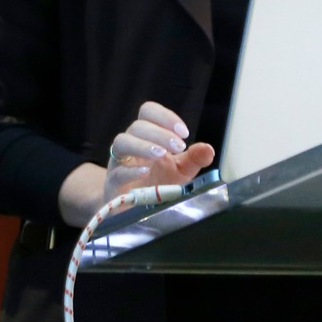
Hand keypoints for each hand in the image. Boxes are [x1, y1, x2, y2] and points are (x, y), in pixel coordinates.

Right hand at [58, 101, 215, 225]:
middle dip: (160, 133)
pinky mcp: (113, 185)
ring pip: (122, 142)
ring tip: (161, 154)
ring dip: (143, 145)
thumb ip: (194, 159)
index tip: (184, 132)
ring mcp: (118, 163)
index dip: (165, 117)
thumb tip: (208, 149)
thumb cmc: (157, 184)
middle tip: (178, 146)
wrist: (134, 208)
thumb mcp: (181, 171)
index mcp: (147, 136)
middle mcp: (131, 145)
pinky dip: (130, 170)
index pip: (148, 112)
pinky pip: (116, 172)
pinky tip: (145, 172)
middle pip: (137, 126)